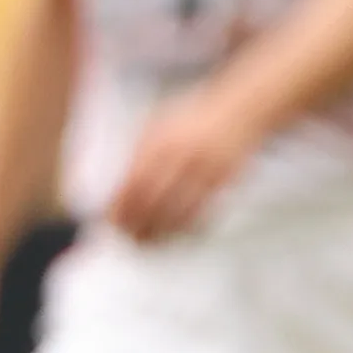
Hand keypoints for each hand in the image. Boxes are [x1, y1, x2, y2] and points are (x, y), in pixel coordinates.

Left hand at [108, 83, 271, 242]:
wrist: (242, 111)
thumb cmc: (195, 119)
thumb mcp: (158, 125)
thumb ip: (139, 153)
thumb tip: (118, 189)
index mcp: (160, 142)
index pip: (133, 184)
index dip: (120, 207)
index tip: (111, 222)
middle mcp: (182, 157)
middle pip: (154, 202)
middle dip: (138, 225)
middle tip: (130, 237)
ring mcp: (206, 170)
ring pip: (179, 212)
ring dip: (163, 232)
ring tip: (151, 242)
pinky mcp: (226, 182)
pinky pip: (204, 212)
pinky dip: (189, 227)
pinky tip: (179, 232)